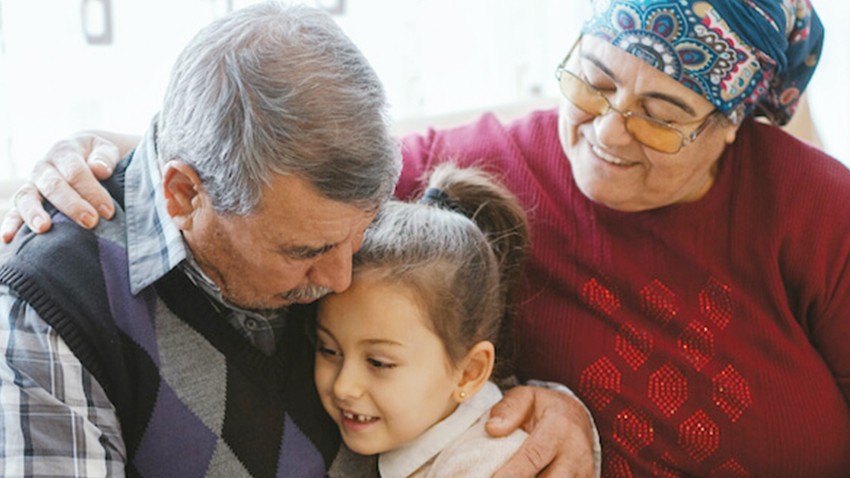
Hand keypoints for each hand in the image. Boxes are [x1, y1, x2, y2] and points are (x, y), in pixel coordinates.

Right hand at [1, 134, 119, 242]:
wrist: (82, 156)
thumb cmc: (98, 158)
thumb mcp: (105, 150)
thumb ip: (105, 157)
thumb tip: (100, 170)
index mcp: (65, 152)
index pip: (76, 172)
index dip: (92, 191)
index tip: (108, 211)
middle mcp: (44, 167)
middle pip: (53, 185)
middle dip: (72, 205)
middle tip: (91, 222)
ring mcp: (32, 184)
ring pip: (26, 197)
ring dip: (34, 213)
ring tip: (44, 228)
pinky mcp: (25, 201)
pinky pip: (13, 212)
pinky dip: (10, 225)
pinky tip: (8, 239)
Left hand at [487, 386, 596, 477]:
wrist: (578, 416)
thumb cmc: (545, 408)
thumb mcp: (525, 397)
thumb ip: (508, 409)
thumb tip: (492, 428)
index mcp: (559, 427)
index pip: (533, 456)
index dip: (511, 473)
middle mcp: (576, 452)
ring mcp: (584, 472)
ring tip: (511, 476)